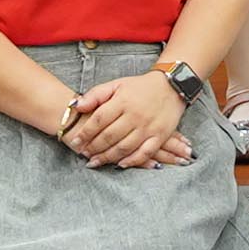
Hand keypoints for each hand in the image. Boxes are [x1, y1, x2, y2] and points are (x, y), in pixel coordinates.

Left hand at [60, 71, 184, 167]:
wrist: (171, 86)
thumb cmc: (140, 87)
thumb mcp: (116, 84)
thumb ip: (96, 95)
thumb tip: (77, 106)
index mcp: (123, 101)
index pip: (99, 120)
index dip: (86, 133)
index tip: (76, 141)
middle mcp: (135, 115)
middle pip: (109, 136)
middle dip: (94, 147)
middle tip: (83, 154)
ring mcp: (148, 127)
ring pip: (124, 147)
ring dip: (108, 157)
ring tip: (95, 162)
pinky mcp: (160, 136)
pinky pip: (144, 153)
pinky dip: (132, 161)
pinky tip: (120, 164)